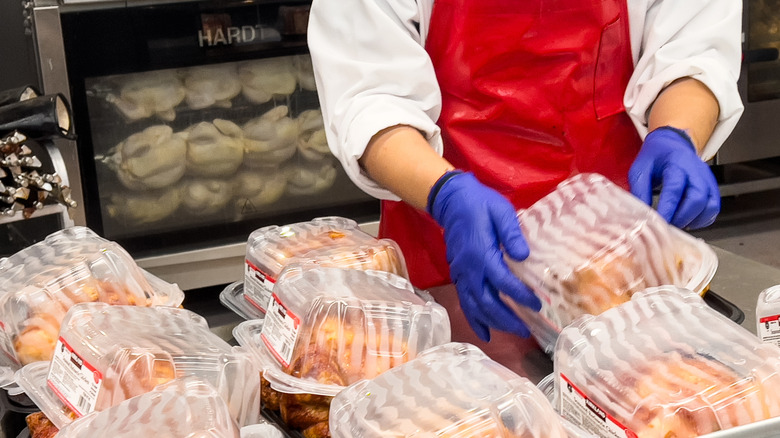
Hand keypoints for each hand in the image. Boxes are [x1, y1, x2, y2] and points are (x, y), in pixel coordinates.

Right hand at [428, 171, 541, 340]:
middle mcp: (469, 269)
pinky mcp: (458, 275)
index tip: (537, 305)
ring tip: (512, 332)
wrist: (452, 201)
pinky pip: (464, 302)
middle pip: (487, 302)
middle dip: (506, 319)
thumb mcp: (501, 211)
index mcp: (481, 254)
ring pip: (474, 306)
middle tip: (526, 330)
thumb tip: (524, 255)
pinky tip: (485, 332)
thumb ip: (512, 234)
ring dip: (492, 322)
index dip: (520, 296)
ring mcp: (461, 273)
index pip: (502, 282)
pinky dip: (474, 319)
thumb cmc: (480, 204)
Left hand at [629, 126, 719, 229]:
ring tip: (676, 224)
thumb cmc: (655, 157)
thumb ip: (640, 190)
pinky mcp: (712, 188)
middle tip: (668, 225)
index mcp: (677, 163)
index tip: (659, 222)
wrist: (672, 145)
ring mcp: (707, 180)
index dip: (668, 208)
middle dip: (682, 217)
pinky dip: (702, 220)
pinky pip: (713, 209)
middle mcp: (697, 171)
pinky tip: (687, 221)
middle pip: (698, 198)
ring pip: (709, 205)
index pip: (676, 188)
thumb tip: (643, 214)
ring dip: (693, 220)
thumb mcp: (640, 169)